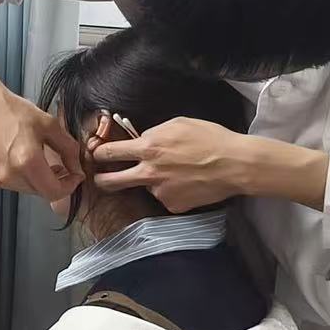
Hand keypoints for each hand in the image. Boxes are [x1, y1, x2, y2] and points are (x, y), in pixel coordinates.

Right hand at [0, 78, 81, 199]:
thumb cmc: (10, 110)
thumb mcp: (49, 125)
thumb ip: (68, 148)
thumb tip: (76, 166)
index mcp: (27, 162)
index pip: (55, 192)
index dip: (70, 186)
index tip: (75, 175)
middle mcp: (11, 175)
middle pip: (44, 193)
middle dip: (58, 182)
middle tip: (64, 166)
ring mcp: (0, 177)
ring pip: (31, 190)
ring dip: (43, 180)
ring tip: (46, 160)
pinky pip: (18, 184)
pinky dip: (29, 177)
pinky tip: (29, 159)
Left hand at [94, 121, 329, 211]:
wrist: (235, 164)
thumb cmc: (209, 138)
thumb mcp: (178, 123)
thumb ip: (154, 132)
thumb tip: (140, 139)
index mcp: (148, 147)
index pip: (109, 152)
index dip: (98, 154)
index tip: (95, 155)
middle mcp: (148, 172)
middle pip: (110, 182)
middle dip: (101, 180)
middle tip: (102, 179)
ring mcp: (160, 192)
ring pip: (145, 187)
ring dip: (151, 182)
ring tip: (176, 173)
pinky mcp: (173, 206)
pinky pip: (165, 197)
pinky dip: (171, 191)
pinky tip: (187, 183)